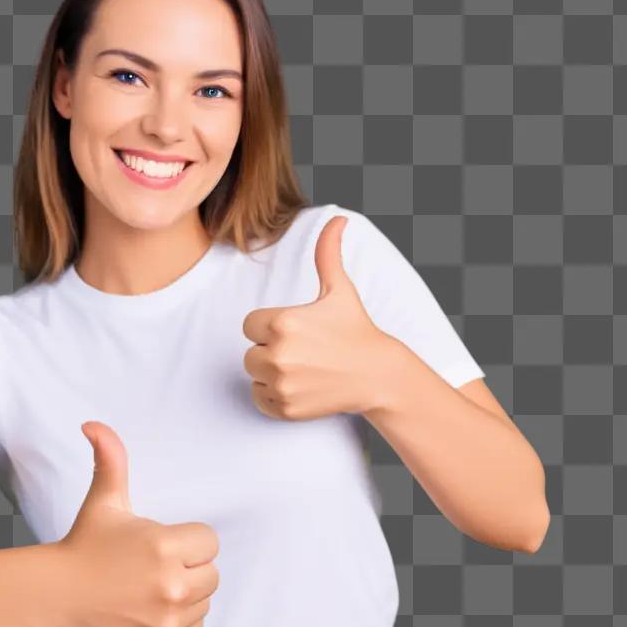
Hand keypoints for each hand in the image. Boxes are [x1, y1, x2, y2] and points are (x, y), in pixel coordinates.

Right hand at [55, 420, 220, 626]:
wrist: (55, 594)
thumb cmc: (84, 543)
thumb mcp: (103, 500)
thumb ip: (110, 459)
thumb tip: (93, 424)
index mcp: (163, 545)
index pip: (209, 541)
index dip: (187, 539)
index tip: (161, 542)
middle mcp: (171, 584)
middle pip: (212, 572)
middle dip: (189, 565)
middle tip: (154, 564)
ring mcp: (167, 618)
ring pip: (205, 600)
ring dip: (187, 592)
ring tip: (151, 585)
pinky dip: (180, 618)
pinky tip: (151, 606)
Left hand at [242, 214, 394, 420]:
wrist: (376, 375)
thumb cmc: (355, 329)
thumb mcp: (340, 290)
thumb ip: (328, 254)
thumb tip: (338, 218)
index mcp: (283, 322)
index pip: (250, 325)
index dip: (270, 328)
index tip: (296, 331)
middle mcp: (278, 354)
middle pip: (250, 352)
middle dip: (271, 351)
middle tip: (304, 352)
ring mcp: (282, 384)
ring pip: (254, 376)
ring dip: (270, 374)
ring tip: (303, 368)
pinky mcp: (285, 408)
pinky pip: (259, 399)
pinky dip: (273, 396)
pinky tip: (300, 386)